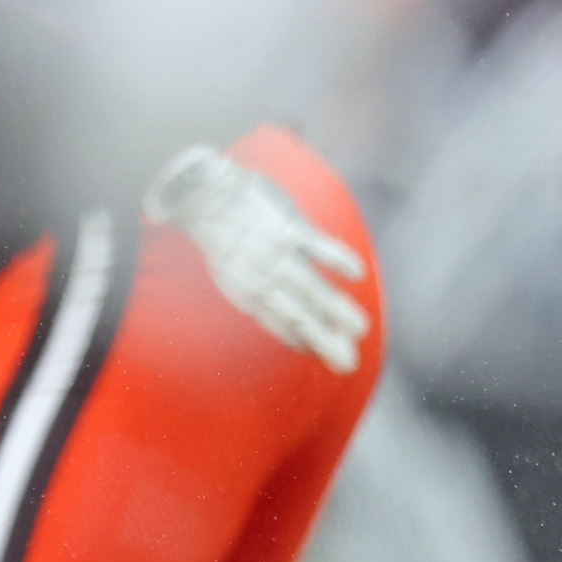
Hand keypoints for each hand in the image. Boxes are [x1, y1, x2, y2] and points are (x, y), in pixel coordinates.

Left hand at [143, 145, 369, 372]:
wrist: (201, 196)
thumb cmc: (223, 238)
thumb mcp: (232, 276)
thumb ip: (260, 298)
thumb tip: (289, 326)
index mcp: (247, 293)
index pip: (282, 325)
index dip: (308, 344)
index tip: (332, 362)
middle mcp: (262, 278)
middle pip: (299, 315)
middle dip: (325, 341)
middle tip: (350, 364)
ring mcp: (275, 253)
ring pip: (311, 287)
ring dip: (336, 310)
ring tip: (360, 330)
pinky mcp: (286, 226)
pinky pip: (315, 245)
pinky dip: (336, 259)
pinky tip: (357, 275)